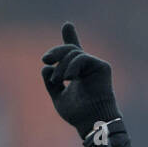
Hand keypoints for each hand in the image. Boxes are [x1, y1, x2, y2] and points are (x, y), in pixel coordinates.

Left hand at [41, 21, 119, 138]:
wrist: (92, 121)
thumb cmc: (77, 114)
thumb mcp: (58, 97)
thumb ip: (51, 83)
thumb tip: (45, 68)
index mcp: (78, 73)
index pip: (73, 53)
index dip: (71, 37)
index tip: (67, 25)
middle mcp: (87, 68)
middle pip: (70, 49)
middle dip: (56, 52)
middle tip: (45, 59)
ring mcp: (94, 66)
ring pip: (73, 53)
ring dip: (61, 65)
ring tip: (57, 81)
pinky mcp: (102, 67)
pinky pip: (83, 58)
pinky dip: (72, 66)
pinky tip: (68, 78)